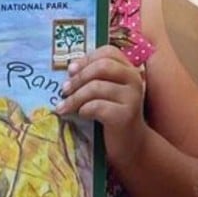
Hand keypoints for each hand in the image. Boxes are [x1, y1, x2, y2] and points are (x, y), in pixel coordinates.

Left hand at [55, 45, 146, 161]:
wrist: (131, 144)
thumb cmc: (113, 115)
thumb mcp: (106, 92)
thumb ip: (94, 78)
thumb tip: (70, 70)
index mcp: (128, 69)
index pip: (108, 52)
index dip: (87, 58)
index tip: (70, 70)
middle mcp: (134, 79)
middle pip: (102, 66)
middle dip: (78, 78)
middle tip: (64, 89)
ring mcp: (132, 97)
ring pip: (96, 87)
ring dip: (75, 98)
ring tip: (63, 107)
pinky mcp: (126, 115)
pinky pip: (98, 107)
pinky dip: (84, 110)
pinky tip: (82, 115)